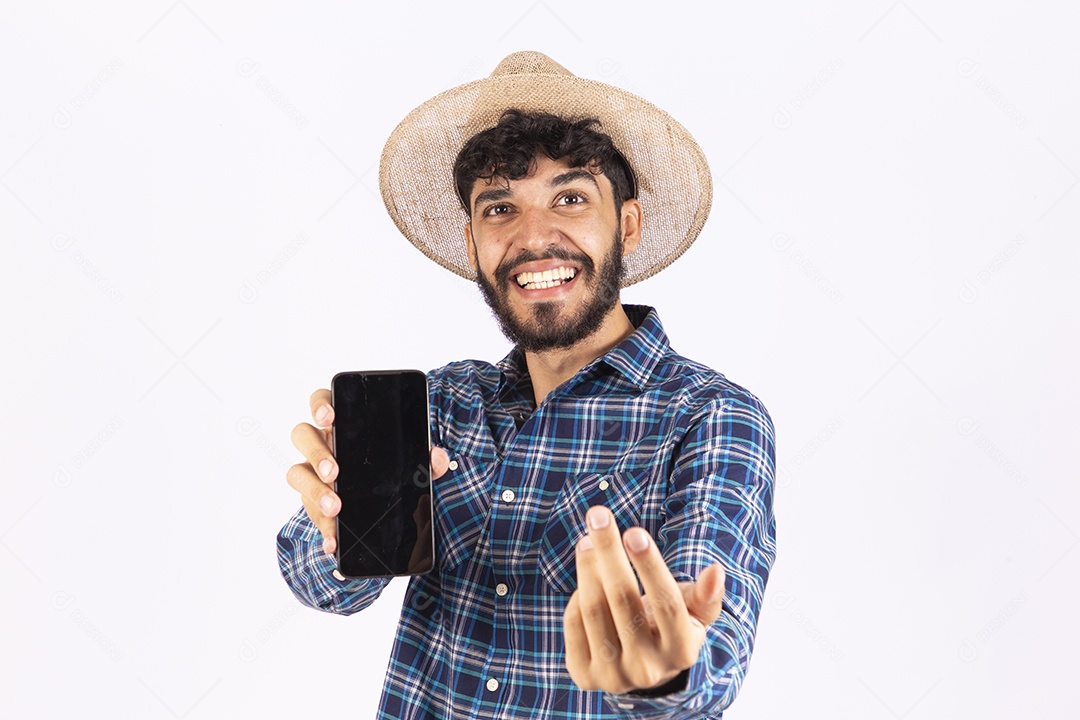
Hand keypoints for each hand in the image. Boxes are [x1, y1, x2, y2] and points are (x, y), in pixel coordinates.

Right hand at [287, 388, 449, 554]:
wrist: (387, 505)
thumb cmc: (392, 470)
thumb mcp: (412, 463)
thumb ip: (426, 459)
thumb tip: (438, 457)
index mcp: (343, 426)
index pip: (322, 402)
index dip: (320, 405)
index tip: (329, 416)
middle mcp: (322, 445)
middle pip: (303, 436)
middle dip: (316, 453)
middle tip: (334, 471)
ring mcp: (313, 474)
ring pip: (298, 474)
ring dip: (314, 491)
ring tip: (335, 508)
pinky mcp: (313, 502)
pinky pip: (310, 513)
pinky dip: (323, 528)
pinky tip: (333, 539)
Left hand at [563, 505, 725, 694]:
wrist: (643, 667)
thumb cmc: (670, 625)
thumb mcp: (694, 613)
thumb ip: (706, 595)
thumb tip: (715, 571)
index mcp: (682, 651)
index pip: (667, 603)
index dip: (650, 566)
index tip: (634, 531)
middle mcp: (648, 669)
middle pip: (623, 599)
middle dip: (609, 551)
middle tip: (598, 515)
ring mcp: (614, 676)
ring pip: (594, 609)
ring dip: (588, 566)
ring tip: (588, 538)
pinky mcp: (584, 675)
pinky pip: (574, 623)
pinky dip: (577, 593)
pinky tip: (587, 573)